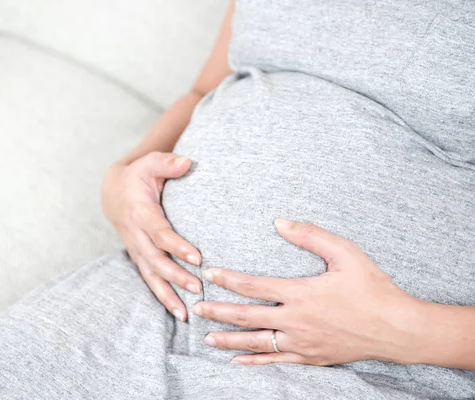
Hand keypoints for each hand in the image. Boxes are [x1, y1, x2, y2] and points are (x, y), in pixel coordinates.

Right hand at [102, 151, 201, 320]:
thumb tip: (187, 162)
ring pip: (151, 276)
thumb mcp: (149, 163)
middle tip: (198, 287)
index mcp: (141, 213)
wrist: (113, 192)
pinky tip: (179, 313)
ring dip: (168, 294)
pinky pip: (150, 280)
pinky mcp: (139, 258)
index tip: (197, 258)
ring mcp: (136, 249)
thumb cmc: (137, 177)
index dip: (177, 246)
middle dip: (176, 276)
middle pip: (156, 260)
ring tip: (186, 313)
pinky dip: (163, 297)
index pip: (160, 233)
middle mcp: (136, 236)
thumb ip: (167, 163)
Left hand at [192, 219, 421, 364]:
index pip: (253, 285)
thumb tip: (279, 222)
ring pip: (256, 342)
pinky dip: (253, 361)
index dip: (228, 279)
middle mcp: (295, 321)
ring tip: (207, 337)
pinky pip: (275, 361)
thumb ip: (311, 235)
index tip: (209, 274)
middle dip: (219, 312)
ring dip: (229, 339)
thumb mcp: (346, 253)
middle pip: (247, 316)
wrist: (398, 329)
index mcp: (300, 293)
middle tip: (196, 309)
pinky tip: (237, 361)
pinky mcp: (311, 358)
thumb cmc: (373, 287)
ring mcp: (302, 343)